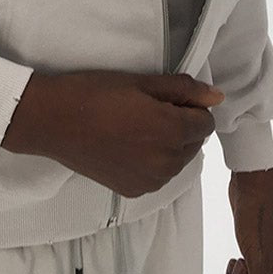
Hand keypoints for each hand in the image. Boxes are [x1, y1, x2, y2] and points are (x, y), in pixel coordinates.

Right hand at [0, 70, 223, 196]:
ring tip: (134, 127)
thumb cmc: (96, 93)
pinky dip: (150, 161)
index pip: (205, 121)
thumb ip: (182, 89)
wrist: (54, 121)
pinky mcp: (134, 191)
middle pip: (193, 142)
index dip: (188, 106)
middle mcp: (168, 162)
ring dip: (167, 145)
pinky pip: (157, 175)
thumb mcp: (141, 82)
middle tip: (145, 109)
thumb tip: (218, 97)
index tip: (163, 98)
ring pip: (177, 160)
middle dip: (180, 125)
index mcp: (172, 131)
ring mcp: (151, 181)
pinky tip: (125, 146)